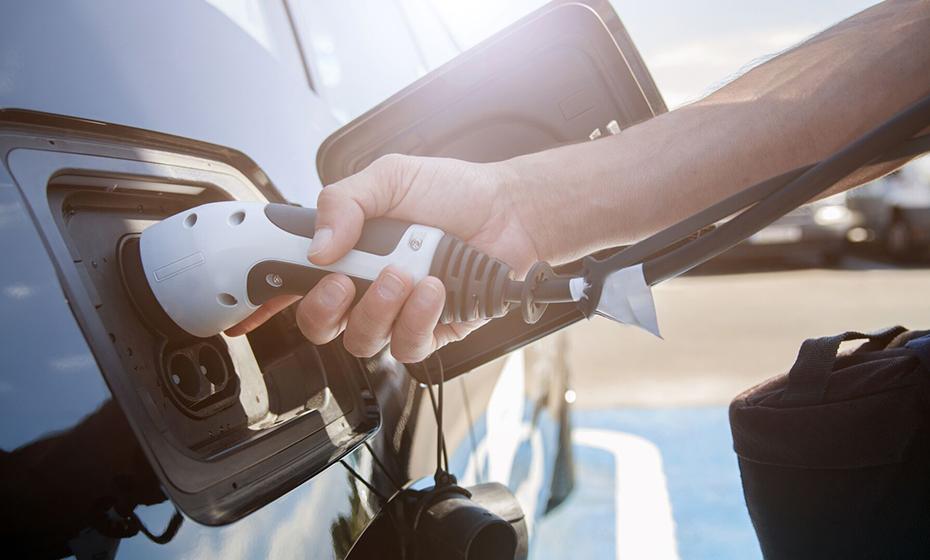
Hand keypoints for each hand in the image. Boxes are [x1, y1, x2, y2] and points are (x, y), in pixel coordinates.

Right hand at [227, 154, 541, 362]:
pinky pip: (407, 346)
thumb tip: (318, 244)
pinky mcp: (430, 331)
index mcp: (346, 249)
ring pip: (361, 340)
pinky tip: (433, 289)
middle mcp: (366, 286)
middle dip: (323, 307)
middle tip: (344, 280)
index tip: (249, 301)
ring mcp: (397, 312)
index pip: (293, 278)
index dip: (265, 297)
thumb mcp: (391, 177)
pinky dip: (417, 318)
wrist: (511, 211)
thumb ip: (346, 200)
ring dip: (379, 308)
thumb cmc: (454, 192)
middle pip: (318, 324)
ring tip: (404, 274)